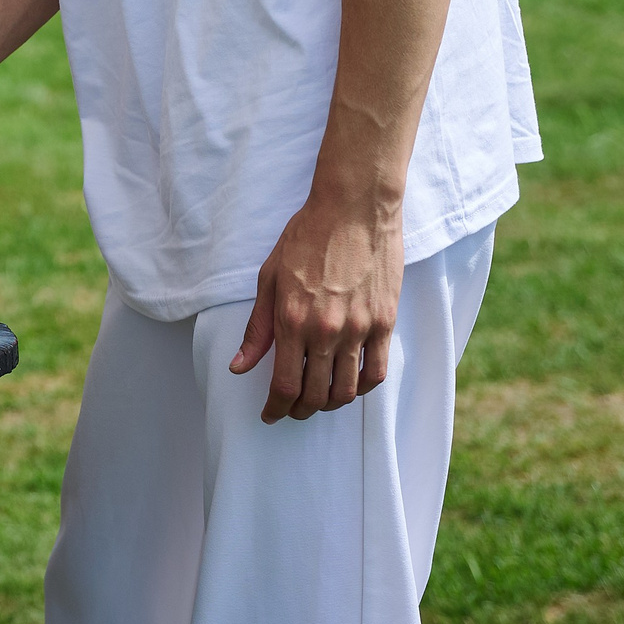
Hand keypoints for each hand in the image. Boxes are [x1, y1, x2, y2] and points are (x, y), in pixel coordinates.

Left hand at [227, 198, 403, 423]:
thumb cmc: (306, 237)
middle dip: (299, 410)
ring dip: (329, 404)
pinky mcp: (385, 323)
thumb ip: (257, 328)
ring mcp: (359, 329)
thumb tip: (239, 367)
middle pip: (315, 394)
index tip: (269, 414)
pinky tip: (349, 386)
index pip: (284, 384)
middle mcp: (326, 330)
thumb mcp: (269, 277)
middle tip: (291, 409)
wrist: (354, 209)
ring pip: (346, 390)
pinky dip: (361, 389)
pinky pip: (375, 372)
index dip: (275, 407)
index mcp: (292, 320)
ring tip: (318, 400)